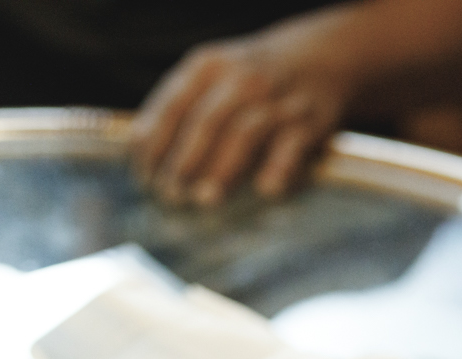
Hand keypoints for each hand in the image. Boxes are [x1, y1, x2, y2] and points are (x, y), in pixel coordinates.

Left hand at [128, 32, 348, 205]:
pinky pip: (292, 146)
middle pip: (205, 122)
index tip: (144, 176)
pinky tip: (266, 189)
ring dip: (222, 168)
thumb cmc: (253, 77)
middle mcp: (242, 78)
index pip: (173, 105)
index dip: (155, 143)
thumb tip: (139, 146)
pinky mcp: (308, 121)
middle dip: (183, 161)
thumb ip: (177, 104)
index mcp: (209, 66)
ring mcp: (277, 100)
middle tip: (168, 195)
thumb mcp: (212, 75)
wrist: (322, 55)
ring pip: (244, 133)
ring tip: (203, 199)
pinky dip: (279, 167)